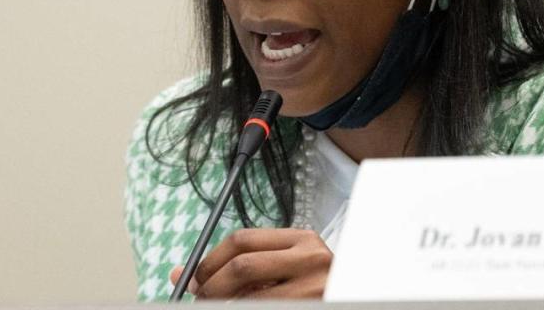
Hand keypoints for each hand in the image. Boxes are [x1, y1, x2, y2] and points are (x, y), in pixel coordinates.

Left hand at [169, 228, 331, 298]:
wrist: (363, 298)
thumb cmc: (316, 286)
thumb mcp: (286, 267)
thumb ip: (242, 266)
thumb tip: (181, 274)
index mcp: (302, 240)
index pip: (242, 240)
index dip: (210, 261)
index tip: (194, 278)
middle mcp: (312, 259)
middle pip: (243, 266)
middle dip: (212, 287)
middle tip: (199, 299)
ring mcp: (317, 289)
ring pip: (252, 299)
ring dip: (227, 306)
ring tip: (221, 307)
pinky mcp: (316, 307)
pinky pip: (265, 309)